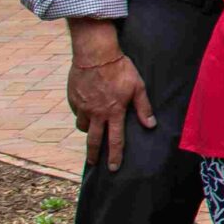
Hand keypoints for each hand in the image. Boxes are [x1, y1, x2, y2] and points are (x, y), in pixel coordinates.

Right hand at [69, 50, 154, 170]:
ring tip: (92, 132)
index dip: (115, 156)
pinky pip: (77, 112)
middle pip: (94, 140)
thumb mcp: (138, 87)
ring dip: (88, 131)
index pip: (115, 140)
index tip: (114, 168)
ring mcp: (82, 106)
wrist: (95, 54)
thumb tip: (151, 125)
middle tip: (94, 163)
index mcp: (114, 112)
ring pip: (83, 126)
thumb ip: (144, 108)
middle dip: (94, 154)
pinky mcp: (73, 98)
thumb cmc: (120, 69)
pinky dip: (81, 114)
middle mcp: (96, 113)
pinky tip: (87, 110)